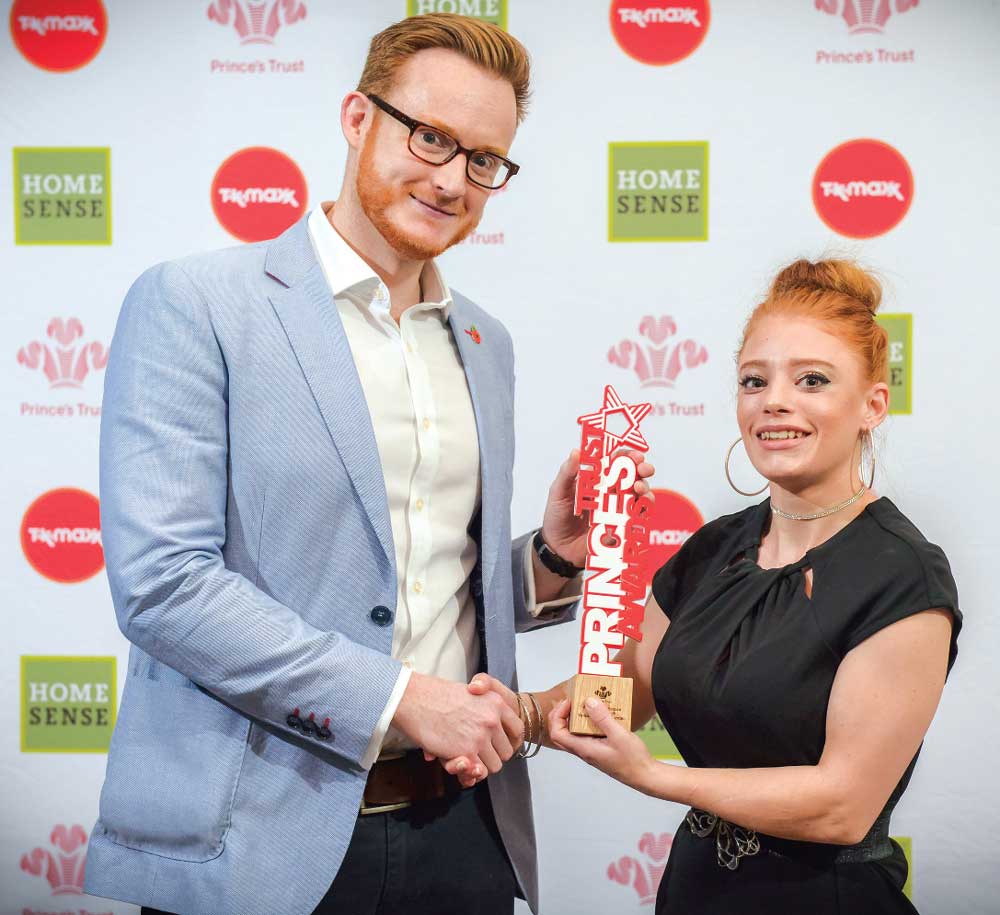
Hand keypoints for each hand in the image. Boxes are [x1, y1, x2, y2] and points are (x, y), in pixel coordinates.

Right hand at [392, 673, 523, 779]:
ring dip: (481, 765)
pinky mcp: (466, 752)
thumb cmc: (437, 696)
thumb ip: (485, 713)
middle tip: (476, 751)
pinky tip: (457, 761)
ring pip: (494, 766)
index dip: (508, 740)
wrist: (415, 699)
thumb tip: (492, 732)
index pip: (518, 729)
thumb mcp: (471, 694)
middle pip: (507, 751)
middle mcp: (492, 719)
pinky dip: (468, 772)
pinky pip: (477, 772)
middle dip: (493, 754)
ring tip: (465, 756)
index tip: (497, 743)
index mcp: (496, 702)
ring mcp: (480, 736)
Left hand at [541, 448, 654, 567]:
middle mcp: (611, 492)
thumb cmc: (557, 517)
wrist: (557, 548)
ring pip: (640, 496)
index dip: (628, 456)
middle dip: (642, 470)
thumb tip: (576, 452)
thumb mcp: (558, 492)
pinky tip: (639, 509)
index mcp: (597, 479)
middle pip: (633, 477)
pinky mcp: (621, 527)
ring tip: (639, 489)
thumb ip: (567, 472)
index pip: (617, 462)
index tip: (634, 456)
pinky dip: (643, 513)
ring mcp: (617, 509)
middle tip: (643, 470)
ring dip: (645, 490)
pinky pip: (638, 519)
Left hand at [547, 697, 656, 793]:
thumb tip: (588, 701)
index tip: (570, 702)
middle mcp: (584, 750)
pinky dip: (587, 722)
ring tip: (586, 704)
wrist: (645, 776)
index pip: (557, 733)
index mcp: (584, 749)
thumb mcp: (619, 735)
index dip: (558, 715)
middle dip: (561, 715)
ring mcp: (590, 750)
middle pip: (560, 733)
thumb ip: (602, 718)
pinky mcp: (598, 749)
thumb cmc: (633, 760)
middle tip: (573, 701)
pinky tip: (600, 714)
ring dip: (574, 718)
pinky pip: (585, 734)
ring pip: (572, 733)